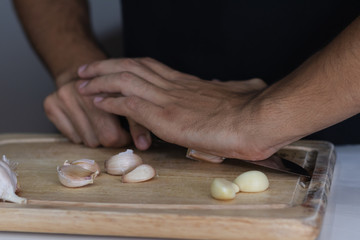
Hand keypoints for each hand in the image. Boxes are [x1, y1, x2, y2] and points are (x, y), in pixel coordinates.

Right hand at [44, 80, 150, 148]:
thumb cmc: (113, 89)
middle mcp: (81, 91)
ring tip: (100, 121)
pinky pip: (71, 137)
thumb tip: (144, 145)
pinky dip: (81, 135)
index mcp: (106, 88)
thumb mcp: (133, 100)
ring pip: (86, 140)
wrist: (84, 69)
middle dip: (111, 137)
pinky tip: (86, 120)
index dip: (124, 138)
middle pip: (99, 139)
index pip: (113, 135)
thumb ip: (140, 122)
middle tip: (114, 126)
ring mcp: (63, 96)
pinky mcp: (50, 103)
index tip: (126, 133)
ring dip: (96, 136)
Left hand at [77, 58, 276, 159]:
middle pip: (132, 67)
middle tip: (87, 68)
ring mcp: (167, 100)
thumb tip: (221, 85)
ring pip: (125, 80)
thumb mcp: (238, 92)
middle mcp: (174, 87)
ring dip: (100, 79)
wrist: (255, 122)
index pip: (151, 68)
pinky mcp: (164, 117)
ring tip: (82, 81)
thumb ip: (225, 89)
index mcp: (189, 84)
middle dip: (106, 65)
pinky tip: (97, 101)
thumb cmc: (250, 112)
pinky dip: (110, 101)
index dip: (129, 66)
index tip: (115, 67)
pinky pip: (128, 103)